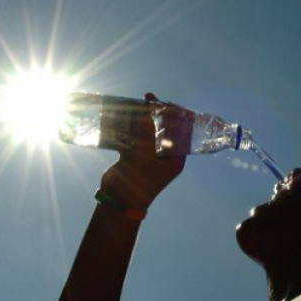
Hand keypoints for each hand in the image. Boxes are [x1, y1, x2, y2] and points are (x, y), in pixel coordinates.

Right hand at [100, 93, 185, 209]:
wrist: (118, 201)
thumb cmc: (137, 184)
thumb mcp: (143, 159)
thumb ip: (146, 137)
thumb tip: (147, 115)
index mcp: (176, 159)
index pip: (182, 132)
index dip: (176, 116)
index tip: (167, 103)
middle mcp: (165, 156)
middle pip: (166, 129)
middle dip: (159, 113)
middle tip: (150, 99)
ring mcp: (149, 155)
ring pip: (149, 131)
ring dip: (144, 117)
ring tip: (139, 102)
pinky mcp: (135, 155)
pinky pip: (136, 136)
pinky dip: (131, 126)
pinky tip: (126, 114)